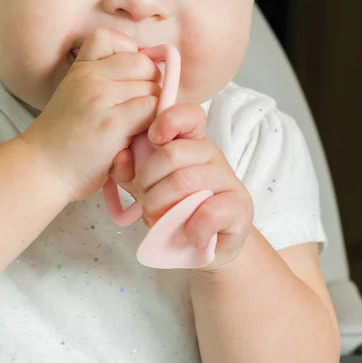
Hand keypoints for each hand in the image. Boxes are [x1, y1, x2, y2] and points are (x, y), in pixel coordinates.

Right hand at [20, 27, 160, 203]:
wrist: (40, 170)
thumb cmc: (63, 141)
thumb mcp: (75, 97)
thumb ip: (103, 81)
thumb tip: (149, 69)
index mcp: (80, 69)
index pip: (111, 38)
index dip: (128, 53)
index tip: (127, 78)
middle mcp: (89, 77)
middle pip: (143, 64)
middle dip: (150, 84)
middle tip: (140, 109)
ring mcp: (100, 97)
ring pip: (152, 87)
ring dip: (154, 109)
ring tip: (137, 128)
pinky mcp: (112, 123)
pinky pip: (152, 109)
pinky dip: (154, 124)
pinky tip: (138, 139)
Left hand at [110, 103, 253, 270]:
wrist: (200, 247)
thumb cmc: (171, 210)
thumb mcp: (143, 187)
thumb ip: (128, 170)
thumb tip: (121, 156)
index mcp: (188, 142)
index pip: (187, 115)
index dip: (168, 120)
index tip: (153, 138)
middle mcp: (210, 153)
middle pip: (172, 153)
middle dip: (148, 183)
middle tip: (145, 204)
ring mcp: (227, 177)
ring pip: (186, 181)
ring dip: (163, 208)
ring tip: (160, 222)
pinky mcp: (240, 204)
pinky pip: (209, 211)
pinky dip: (191, 228)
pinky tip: (189, 236)